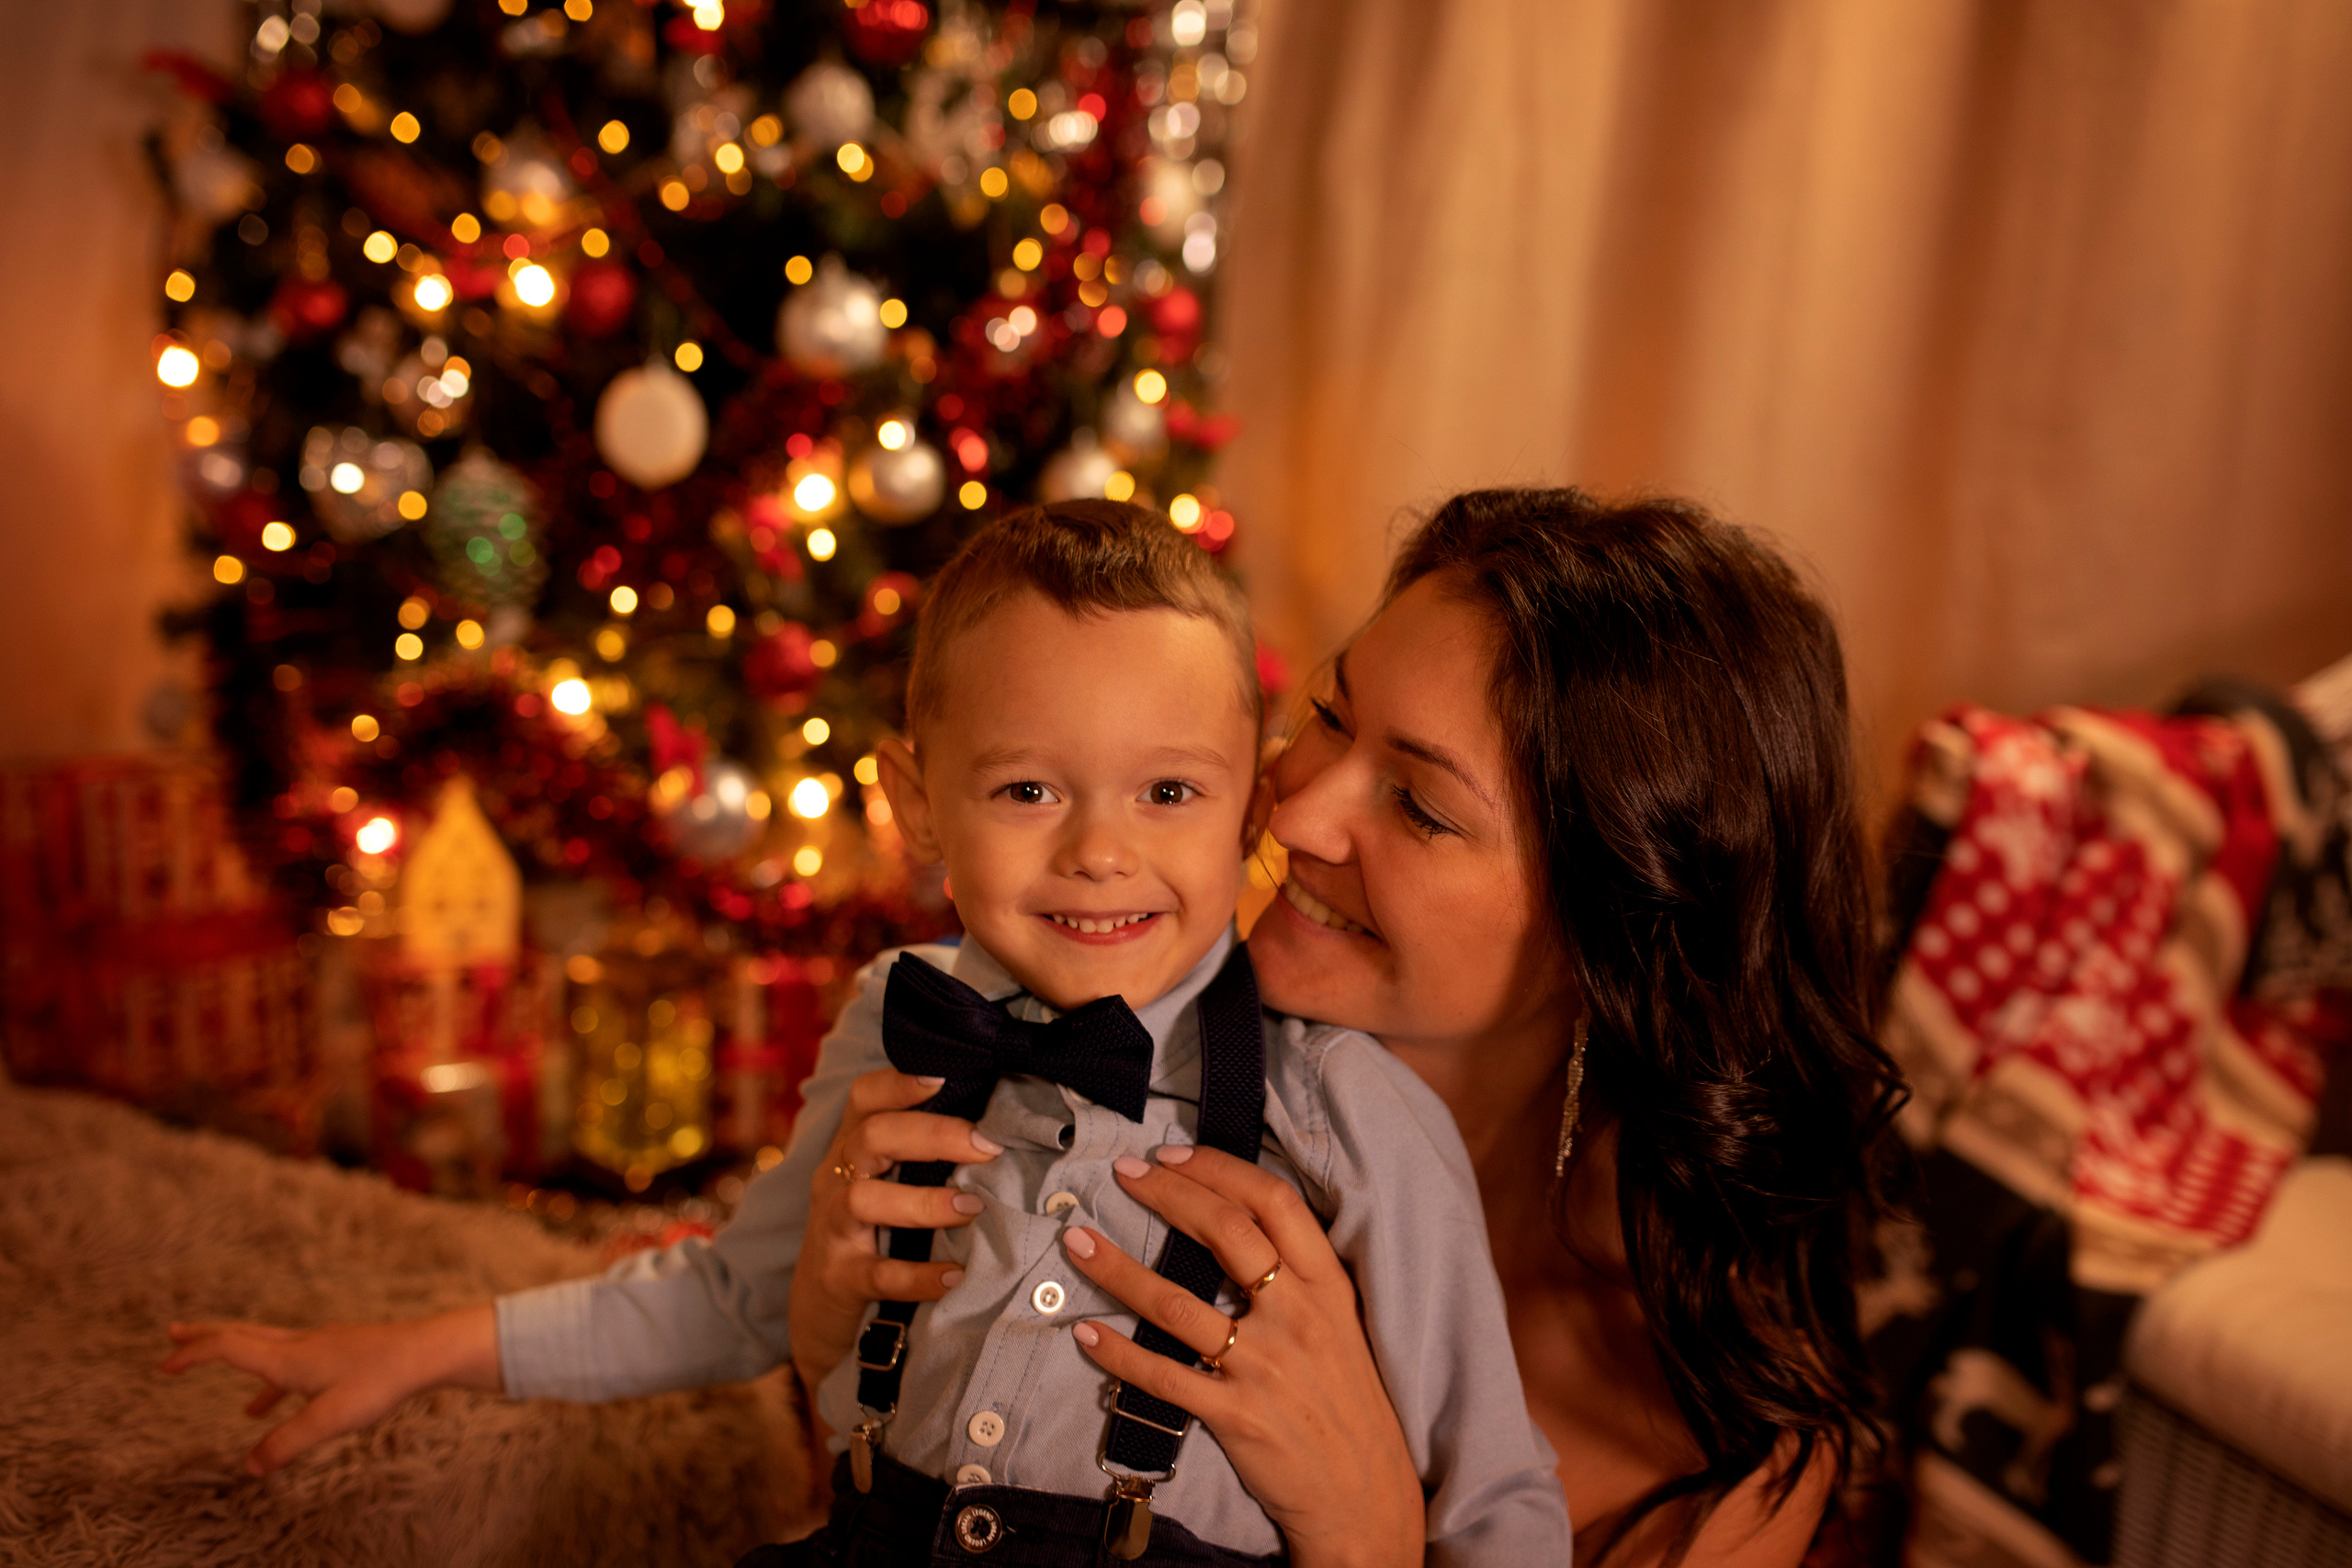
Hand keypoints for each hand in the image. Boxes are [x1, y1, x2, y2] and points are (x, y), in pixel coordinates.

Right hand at [160, 1305, 498, 1476]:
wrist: (425, 1352)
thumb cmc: (379, 1382)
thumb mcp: (329, 1420)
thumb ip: (287, 1443)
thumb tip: (250, 1468)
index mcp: (289, 1358)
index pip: (228, 1347)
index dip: (193, 1354)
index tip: (163, 1364)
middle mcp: (299, 1345)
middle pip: (241, 1335)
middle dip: (204, 1338)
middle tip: (172, 1336)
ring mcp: (320, 1346)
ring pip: (266, 1347)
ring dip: (235, 1355)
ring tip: (212, 1370)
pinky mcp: (339, 1353)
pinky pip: (291, 1363)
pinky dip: (271, 1381)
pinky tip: (270, 1404)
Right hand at [787, 1067, 1002, 1393]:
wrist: (818, 1303)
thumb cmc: (869, 1229)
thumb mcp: (884, 1181)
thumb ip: (923, 1152)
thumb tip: (997, 1129)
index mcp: (851, 1148)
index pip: (864, 1099)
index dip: (898, 1082)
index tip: (944, 1076)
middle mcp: (836, 1179)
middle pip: (871, 1137)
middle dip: (931, 1135)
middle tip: (986, 1146)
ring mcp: (833, 1228)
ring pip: (864, 1200)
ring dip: (923, 1202)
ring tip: (971, 1209)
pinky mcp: (839, 1277)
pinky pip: (878, 1273)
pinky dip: (919, 1275)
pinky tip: (955, 1275)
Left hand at [1061, 1146, 1423, 1567]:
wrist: (1364, 1493)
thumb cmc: (1347, 1400)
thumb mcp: (1340, 1324)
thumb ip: (1297, 1276)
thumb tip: (1231, 1221)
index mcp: (1326, 1285)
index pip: (1272, 1201)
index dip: (1218, 1168)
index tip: (1172, 1155)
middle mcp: (1296, 1315)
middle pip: (1223, 1231)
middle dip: (1166, 1193)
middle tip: (1123, 1174)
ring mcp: (1263, 1365)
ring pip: (1175, 1302)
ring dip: (1118, 1268)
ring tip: (1078, 1244)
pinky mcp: (1234, 1414)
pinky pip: (1161, 1375)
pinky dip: (1116, 1354)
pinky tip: (1083, 1332)